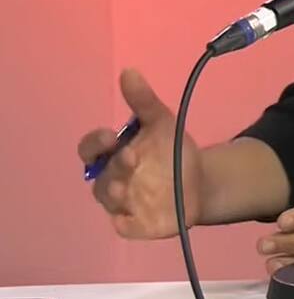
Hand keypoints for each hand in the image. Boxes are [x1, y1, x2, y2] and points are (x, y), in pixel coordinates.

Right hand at [77, 69, 205, 238]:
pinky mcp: (137, 224)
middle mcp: (112, 180)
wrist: (199, 181)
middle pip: (100, 177)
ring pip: (110, 201)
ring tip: (129, 186)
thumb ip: (143, 101)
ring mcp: (123, 204)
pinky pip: (125, 228)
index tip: (111, 135)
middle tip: (132, 156)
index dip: (95, 143)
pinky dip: (126, 225)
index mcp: (112, 154)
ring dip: (116, 194)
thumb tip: (129, 71)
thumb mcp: (162, 123)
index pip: (90, 149)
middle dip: (113, 167)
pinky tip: (130, 221)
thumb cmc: (171, 151)